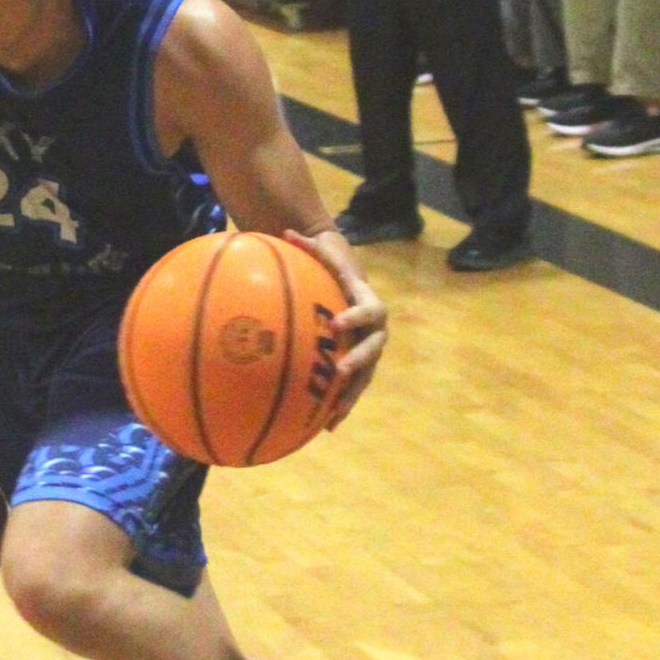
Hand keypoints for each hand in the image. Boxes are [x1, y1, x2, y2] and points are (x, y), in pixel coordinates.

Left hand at [287, 228, 386, 430]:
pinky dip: (341, 407)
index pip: (367, 309)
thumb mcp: (323, 250)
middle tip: (340, 370)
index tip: (337, 323)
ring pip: (366, 375)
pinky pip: (353, 389)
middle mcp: (374, 327)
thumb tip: (285, 232)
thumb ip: (308, 246)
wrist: (348, 279)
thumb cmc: (331, 263)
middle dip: (359, 359)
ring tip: (336, 412)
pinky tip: (326, 428)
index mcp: (366, 300)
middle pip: (374, 346)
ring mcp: (369, 348)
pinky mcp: (359, 366)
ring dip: (352, 394)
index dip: (355, 317)